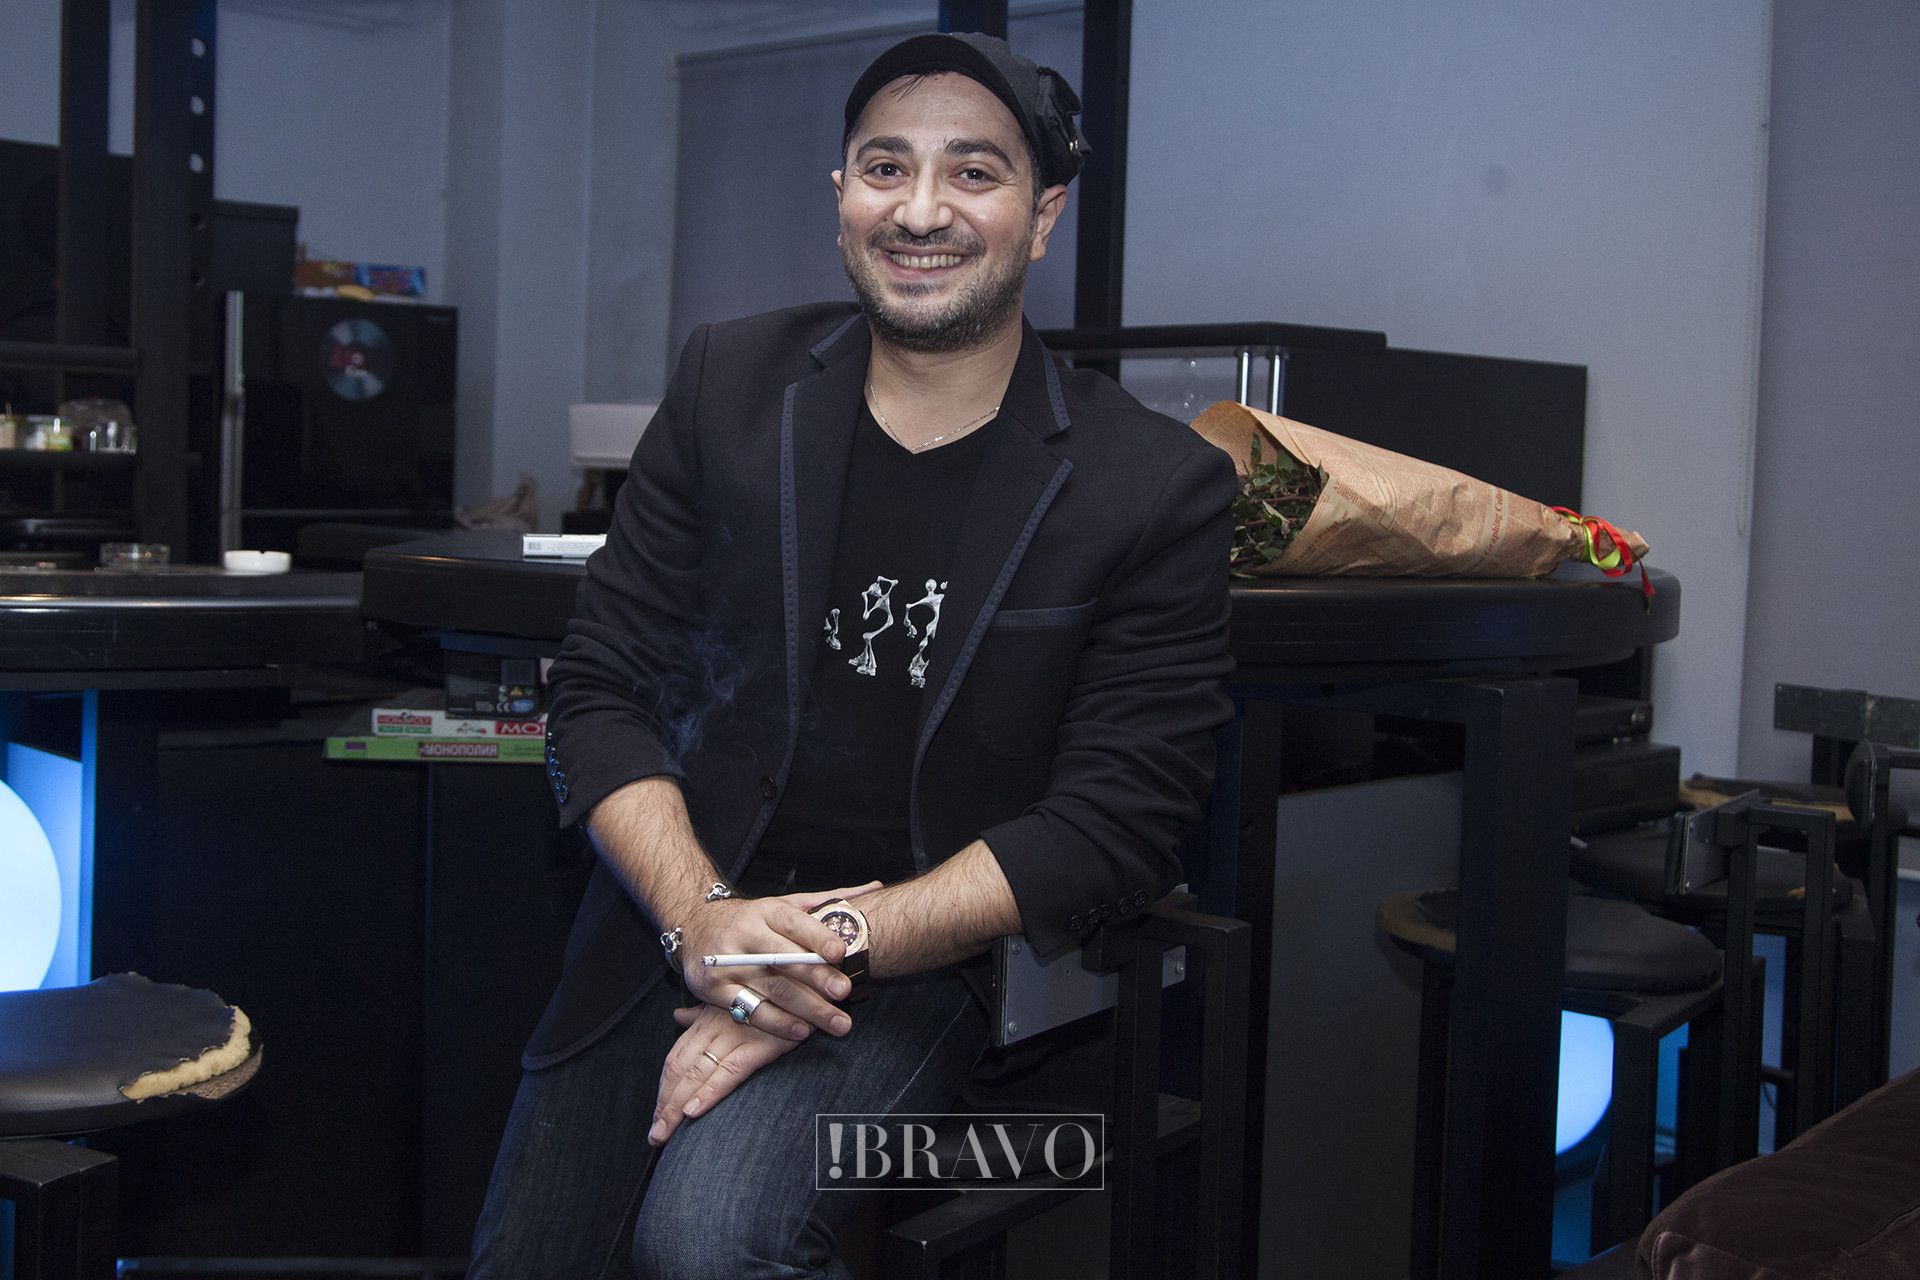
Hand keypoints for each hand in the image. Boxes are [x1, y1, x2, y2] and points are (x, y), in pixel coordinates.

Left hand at [648, 1003, 813, 1145]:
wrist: (811, 983)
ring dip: (677, 1106)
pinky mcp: (762, 1043)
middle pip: (681, 1068)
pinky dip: (709, 1091)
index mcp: (709, 1018)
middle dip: (665, 1103)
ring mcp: (738, 1033)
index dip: (665, 1087)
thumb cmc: (775, 994)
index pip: (677, 1057)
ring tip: (664, 1134)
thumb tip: (677, 1016)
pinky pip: (730, 1071)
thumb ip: (703, 1013)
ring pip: (698, 1072)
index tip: (657, 1114)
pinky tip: (693, 1112)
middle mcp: (717, 1025)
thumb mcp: (735, 998)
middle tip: (655, 1135)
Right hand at [677, 880, 880, 1039]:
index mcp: (765, 911)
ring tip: (837, 1023)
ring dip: (806, 1009)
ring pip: (771, 989)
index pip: (793, 921)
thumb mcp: (785, 904)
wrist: (695, 924)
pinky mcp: (714, 990)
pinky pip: (750, 1010)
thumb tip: (876, 888)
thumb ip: (828, 901)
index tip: (841, 952)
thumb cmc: (754, 919)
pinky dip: (777, 1023)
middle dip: (816, 978)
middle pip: (783, 959)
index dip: (816, 936)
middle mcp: (744, 935)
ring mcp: (727, 964)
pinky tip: (802, 1031)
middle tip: (845, 992)